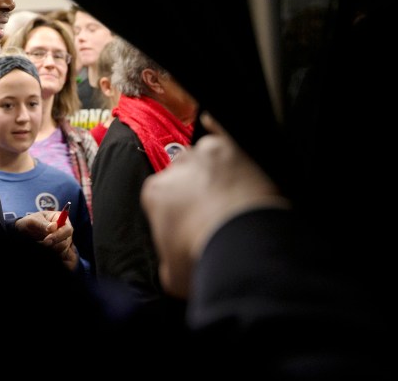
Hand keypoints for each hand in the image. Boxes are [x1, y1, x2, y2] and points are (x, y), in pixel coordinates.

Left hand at [14, 211, 77, 270]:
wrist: (24, 233)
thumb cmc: (30, 223)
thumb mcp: (33, 221)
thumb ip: (42, 224)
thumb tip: (54, 226)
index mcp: (60, 219)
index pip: (67, 229)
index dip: (59, 235)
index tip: (47, 239)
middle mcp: (64, 230)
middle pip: (66, 241)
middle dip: (53, 244)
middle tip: (42, 244)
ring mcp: (63, 241)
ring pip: (63, 250)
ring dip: (51, 250)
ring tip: (40, 245)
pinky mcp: (60, 250)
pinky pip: (61, 256)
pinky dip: (52, 255)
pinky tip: (44, 252)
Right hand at [140, 113, 288, 297]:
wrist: (242, 247)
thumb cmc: (203, 258)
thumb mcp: (173, 275)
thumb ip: (168, 261)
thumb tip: (174, 264)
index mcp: (155, 193)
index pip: (162, 197)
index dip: (177, 214)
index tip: (190, 228)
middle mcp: (177, 167)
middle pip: (184, 174)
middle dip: (195, 190)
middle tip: (214, 215)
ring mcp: (208, 154)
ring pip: (207, 157)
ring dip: (215, 171)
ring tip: (232, 194)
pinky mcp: (237, 149)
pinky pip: (223, 127)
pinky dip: (219, 124)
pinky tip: (215, 121)